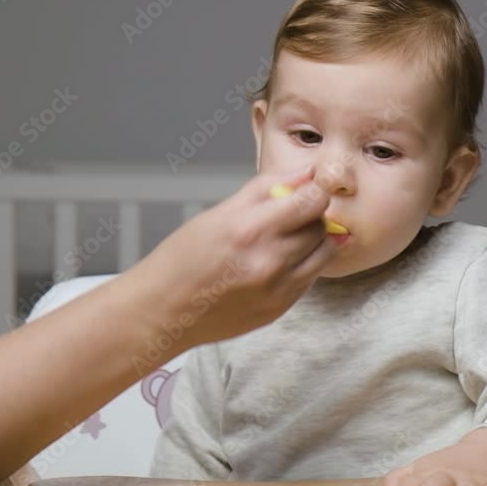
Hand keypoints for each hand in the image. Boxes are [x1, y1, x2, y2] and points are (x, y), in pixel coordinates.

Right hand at [129, 167, 337, 349]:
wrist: (163, 312)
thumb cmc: (182, 260)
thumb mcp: (218, 213)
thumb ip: (266, 189)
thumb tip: (305, 173)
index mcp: (250, 230)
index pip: (312, 200)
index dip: (312, 191)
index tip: (302, 192)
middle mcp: (269, 261)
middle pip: (320, 225)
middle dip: (310, 214)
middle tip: (287, 215)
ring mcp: (277, 289)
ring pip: (323, 252)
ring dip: (312, 240)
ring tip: (283, 239)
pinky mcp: (280, 308)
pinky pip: (311, 277)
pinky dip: (303, 264)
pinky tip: (276, 262)